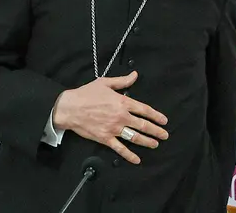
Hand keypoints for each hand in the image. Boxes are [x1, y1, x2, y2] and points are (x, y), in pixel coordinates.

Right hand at [51, 71, 168, 163]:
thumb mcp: (105, 82)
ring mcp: (114, 128)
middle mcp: (121, 116)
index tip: (164, 121)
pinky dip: (129, 155)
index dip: (156, 116)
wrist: (70, 108)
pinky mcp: (106, 138)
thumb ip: (122, 81)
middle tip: (165, 135)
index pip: (144, 110)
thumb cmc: (86, 93)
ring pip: (135, 137)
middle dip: (156, 131)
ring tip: (155, 144)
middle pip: (143, 125)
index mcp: (122, 102)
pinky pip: (120, 148)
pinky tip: (137, 159)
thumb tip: (135, 75)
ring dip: (147, 142)